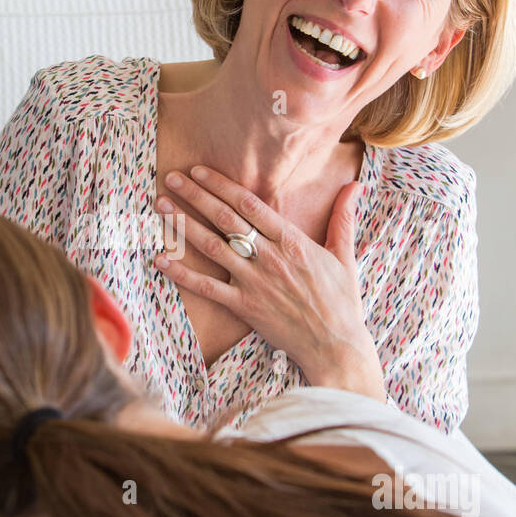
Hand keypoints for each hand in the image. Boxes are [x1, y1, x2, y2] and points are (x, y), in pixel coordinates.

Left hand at [153, 165, 385, 399]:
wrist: (335, 345)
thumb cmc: (341, 302)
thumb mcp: (345, 256)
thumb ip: (343, 218)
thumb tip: (354, 185)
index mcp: (292, 240)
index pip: (249, 204)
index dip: (222, 185)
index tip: (200, 171)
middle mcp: (270, 257)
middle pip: (225, 218)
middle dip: (195, 195)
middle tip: (172, 177)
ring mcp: (254, 282)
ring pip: (212, 246)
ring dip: (183, 224)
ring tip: (161, 205)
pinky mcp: (244, 307)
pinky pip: (207, 288)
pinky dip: (182, 274)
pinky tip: (161, 259)